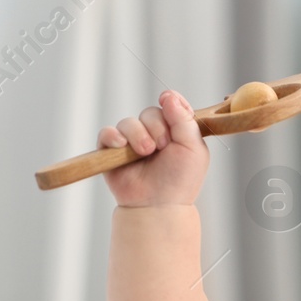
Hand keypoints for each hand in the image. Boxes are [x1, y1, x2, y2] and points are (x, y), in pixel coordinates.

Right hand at [97, 89, 209, 207]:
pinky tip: (121, 146)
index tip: (168, 102)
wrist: (159, 205)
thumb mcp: (193, 148)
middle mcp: (153, 134)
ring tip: (146, 152)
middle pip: (149, 112)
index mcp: (175, 132)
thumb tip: (169, 95)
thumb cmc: (179, 181)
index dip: (170, 102)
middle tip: (162, 147)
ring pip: (128, 122)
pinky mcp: (112, 152)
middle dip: (157, 127)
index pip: (171, 105)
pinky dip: (113, 136)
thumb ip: (184, 120)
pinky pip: (107, 133)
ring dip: (137, 135)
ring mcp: (132, 142)